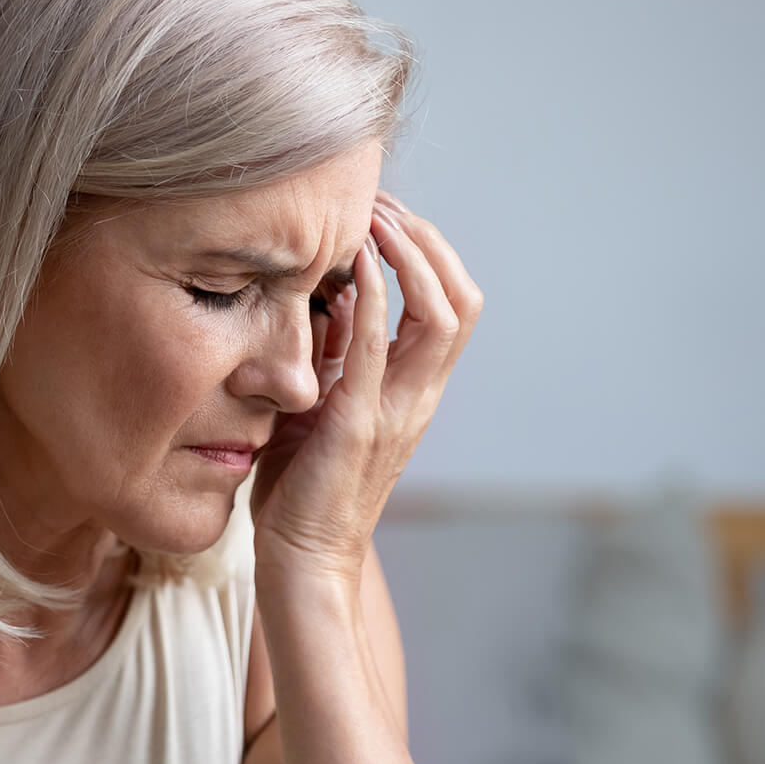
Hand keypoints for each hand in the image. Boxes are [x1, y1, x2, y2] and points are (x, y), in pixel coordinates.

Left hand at [248, 191, 483, 591]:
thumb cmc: (304, 486)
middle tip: (380, 204)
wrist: (303, 559)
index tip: (383, 214)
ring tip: (373, 220)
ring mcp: (396, 410)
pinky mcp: (358, 425)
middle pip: (461, 298)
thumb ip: (336, 356)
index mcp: (415, 390)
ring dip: (409, 257)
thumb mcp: (324, 404)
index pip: (451, 303)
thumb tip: (325, 297)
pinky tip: (352, 263)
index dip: (428, 251)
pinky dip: (373, 299)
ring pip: (441, 315)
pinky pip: (378, 350)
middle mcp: (419, 396)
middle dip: (426, 240)